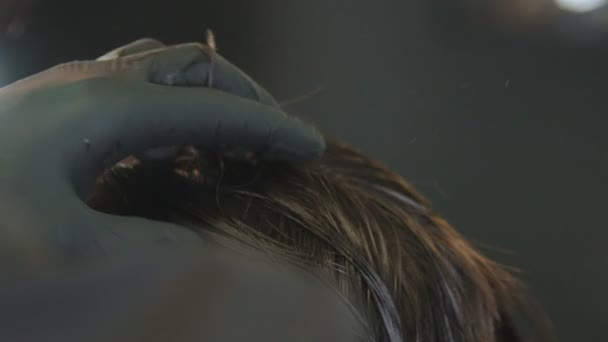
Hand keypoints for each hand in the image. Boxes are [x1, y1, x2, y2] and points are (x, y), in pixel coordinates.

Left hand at [0, 38, 324, 272]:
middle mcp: (93, 83)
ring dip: (212, 96)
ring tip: (236, 137)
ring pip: (165, 69)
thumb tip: (201, 246)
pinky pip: (137, 87)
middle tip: (279, 138)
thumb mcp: (68, 255)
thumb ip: (151, 248)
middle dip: (248, 97)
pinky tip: (173, 145)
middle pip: (195, 66)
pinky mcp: (57, 107)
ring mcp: (71, 89)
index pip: (214, 108)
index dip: (270, 127)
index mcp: (105, 108)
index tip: (312, 148)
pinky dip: (175, 108)